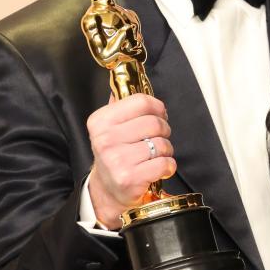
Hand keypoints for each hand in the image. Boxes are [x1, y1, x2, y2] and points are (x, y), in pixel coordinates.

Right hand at [87, 93, 175, 227]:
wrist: (107, 191)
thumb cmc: (115, 154)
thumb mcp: (111, 127)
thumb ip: (121, 104)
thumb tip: (133, 79)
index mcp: (100, 121)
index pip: (141, 101)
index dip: (157, 107)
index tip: (159, 114)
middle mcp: (105, 139)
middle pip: (154, 123)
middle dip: (163, 130)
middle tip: (157, 138)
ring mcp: (116, 160)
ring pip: (162, 144)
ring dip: (166, 150)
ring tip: (155, 155)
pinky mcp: (129, 178)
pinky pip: (164, 163)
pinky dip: (168, 166)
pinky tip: (158, 168)